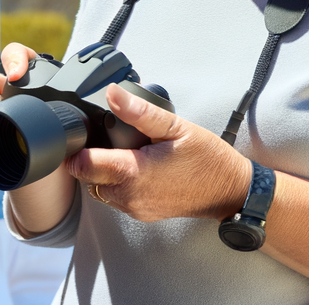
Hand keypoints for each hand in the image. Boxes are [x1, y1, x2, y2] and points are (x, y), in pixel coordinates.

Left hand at [66, 85, 252, 223]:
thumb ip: (140, 112)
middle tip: (109, 137)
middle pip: (87, 177)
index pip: (82, 165)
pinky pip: (116, 198)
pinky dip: (118, 182)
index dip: (77, 147)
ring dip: (104, 171)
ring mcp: (135, 209)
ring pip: (99, 188)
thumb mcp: (175, 127)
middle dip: (90, 157)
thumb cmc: (208, 159)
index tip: (83, 133)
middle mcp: (129, 196)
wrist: (231, 191)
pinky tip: (136, 165)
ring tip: (126, 150)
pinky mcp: (142, 214)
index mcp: (133, 173)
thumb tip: (113, 94)